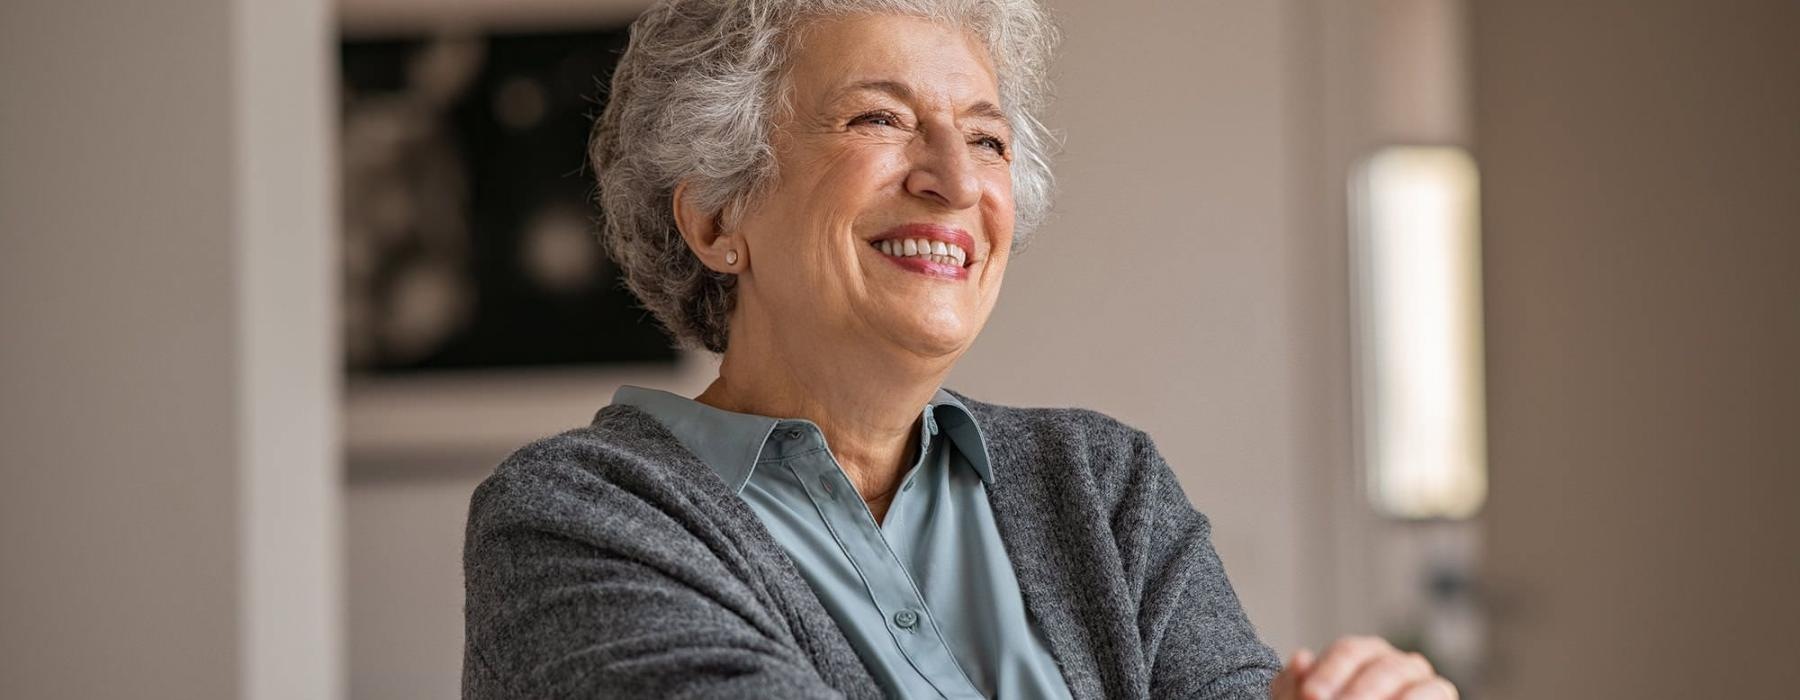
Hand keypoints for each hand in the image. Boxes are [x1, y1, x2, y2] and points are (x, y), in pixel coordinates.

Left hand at [1269, 635, 1457, 699]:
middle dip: (1357, 691)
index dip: (1330, 672)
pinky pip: (1435, 691)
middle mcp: (1392, 661)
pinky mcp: (1440, 696)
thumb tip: (1301, 657)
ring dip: (1379, 693)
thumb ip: (1295, 686)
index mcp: (1360, 654)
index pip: (1348, 651)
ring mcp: (1420, 680)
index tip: (1311, 696)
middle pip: (1378, 665)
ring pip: (1405, 675)